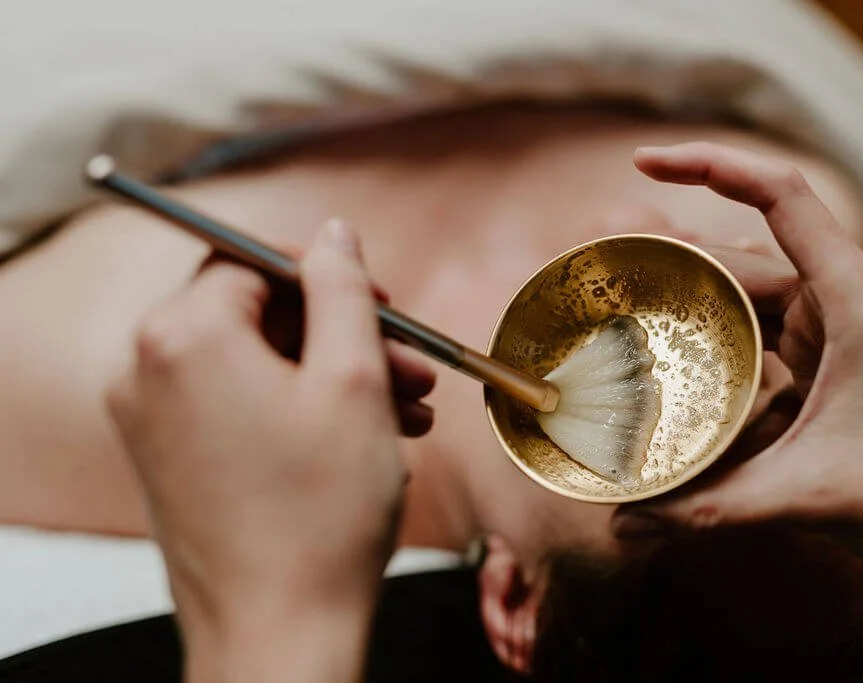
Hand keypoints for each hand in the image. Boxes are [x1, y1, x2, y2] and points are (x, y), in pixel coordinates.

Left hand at [107, 220, 429, 681]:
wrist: (279, 636)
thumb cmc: (320, 513)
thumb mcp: (353, 381)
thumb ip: (343, 290)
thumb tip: (335, 234)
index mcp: (184, 337)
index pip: (250, 260)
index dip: (324, 272)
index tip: (379, 299)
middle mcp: (148, 372)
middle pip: (257, 315)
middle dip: (344, 334)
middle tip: (409, 364)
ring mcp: (152, 421)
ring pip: (256, 364)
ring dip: (334, 376)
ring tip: (407, 410)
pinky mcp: (169, 462)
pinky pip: (239, 406)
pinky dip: (300, 410)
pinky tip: (367, 436)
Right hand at [613, 143, 862, 593]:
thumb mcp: (809, 495)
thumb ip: (711, 509)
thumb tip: (623, 522)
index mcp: (851, 298)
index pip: (780, 196)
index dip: (710, 165)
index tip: (642, 162)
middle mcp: (841, 304)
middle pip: (740, 256)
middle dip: (670, 256)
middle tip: (599, 266)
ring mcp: (834, 337)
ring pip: (746, 303)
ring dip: (690, 308)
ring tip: (620, 316)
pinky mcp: (826, 371)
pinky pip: (759, 346)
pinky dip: (717, 355)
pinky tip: (675, 377)